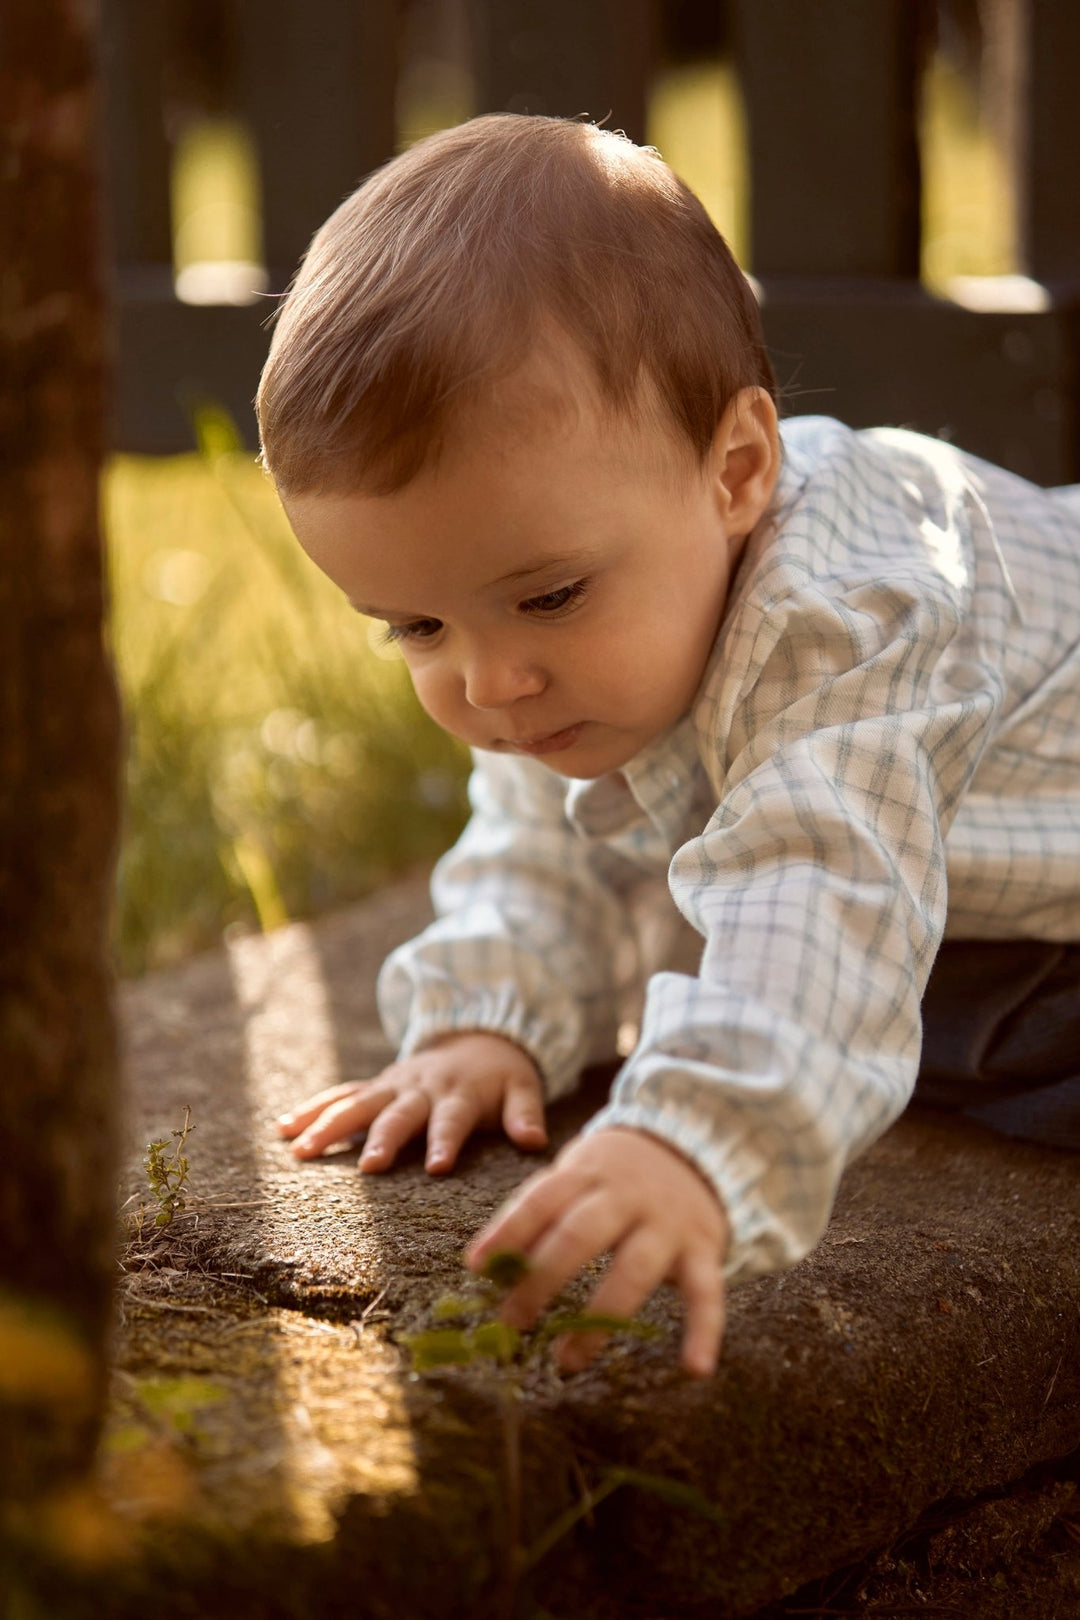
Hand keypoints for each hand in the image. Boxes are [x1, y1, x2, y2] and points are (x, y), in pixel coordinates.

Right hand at [275, 1031, 546, 1173]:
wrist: (477, 1035)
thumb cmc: (501, 1076)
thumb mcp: (523, 1087)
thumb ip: (526, 1114)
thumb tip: (535, 1141)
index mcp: (458, 1093)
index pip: (452, 1119)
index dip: (445, 1141)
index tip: (436, 1167)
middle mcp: (420, 1088)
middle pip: (398, 1114)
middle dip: (382, 1138)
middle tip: (368, 1167)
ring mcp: (392, 1085)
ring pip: (357, 1103)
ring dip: (329, 1125)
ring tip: (300, 1151)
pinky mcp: (375, 1085)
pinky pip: (340, 1095)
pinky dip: (311, 1108)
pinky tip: (283, 1129)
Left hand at [466, 1127, 728, 1376]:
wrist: (695, 1144)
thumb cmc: (615, 1175)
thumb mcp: (576, 1175)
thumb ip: (539, 1212)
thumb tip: (485, 1264)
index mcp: (587, 1174)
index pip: (542, 1199)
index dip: (508, 1231)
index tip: (476, 1266)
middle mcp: (626, 1196)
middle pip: (581, 1235)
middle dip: (543, 1280)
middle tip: (512, 1322)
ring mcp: (667, 1224)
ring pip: (633, 1271)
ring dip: (599, 1320)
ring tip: (566, 1361)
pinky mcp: (703, 1250)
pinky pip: (706, 1293)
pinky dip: (703, 1332)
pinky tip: (695, 1370)